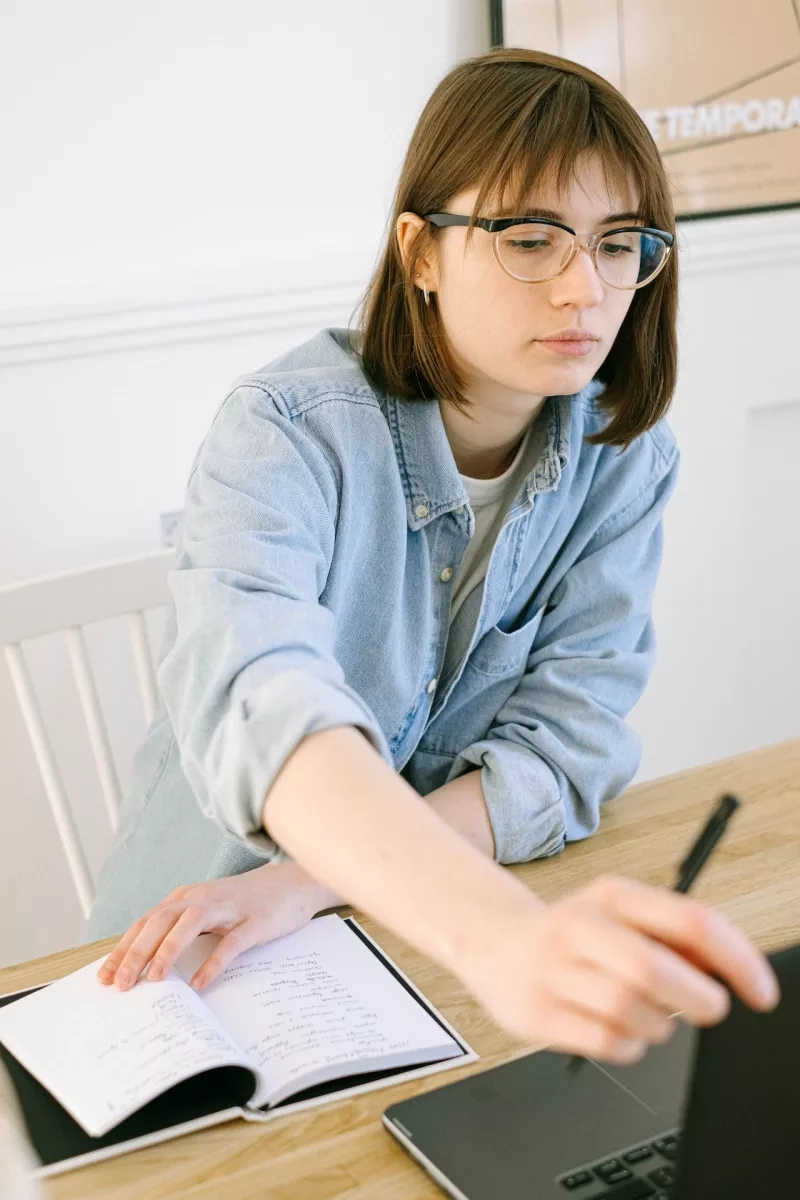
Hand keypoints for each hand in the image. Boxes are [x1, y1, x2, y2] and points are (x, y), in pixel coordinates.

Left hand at [96, 861, 341, 990]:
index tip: (104, 978)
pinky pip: (230, 943)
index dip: (123, 949)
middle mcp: (201, 898)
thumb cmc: (245, 904)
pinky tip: (199, 983)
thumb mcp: (207, 913)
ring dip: (167, 951)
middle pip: (159, 922)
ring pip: (189, 925)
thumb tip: (147, 966)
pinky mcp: (254, 921)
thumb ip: (180, 931)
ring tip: (153, 980)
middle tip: (119, 985)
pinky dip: (212, 962)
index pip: (145, 924)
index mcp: (186, 898)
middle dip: (135, 953)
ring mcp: (228, 908)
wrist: (294, 883)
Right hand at [458, 873, 780, 1063]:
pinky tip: (616, 1028)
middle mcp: (579, 926)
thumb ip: (674, 936)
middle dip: (697, 999)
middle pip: (654, 969)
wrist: (494, 943)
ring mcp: (554, 971)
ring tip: (646, 1015)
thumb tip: (727, 970)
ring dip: (658, 1026)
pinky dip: (628, 1046)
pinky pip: (608, 1044)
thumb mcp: (622, 915)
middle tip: (709, 1008)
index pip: (691, 921)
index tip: (761, 992)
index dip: (738, 961)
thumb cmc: (575, 933)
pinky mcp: (537, 1014)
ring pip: (632, 1014)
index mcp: (613, 895)